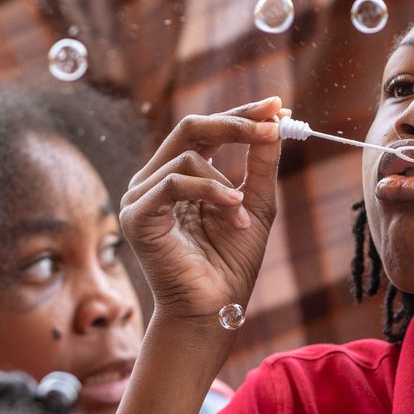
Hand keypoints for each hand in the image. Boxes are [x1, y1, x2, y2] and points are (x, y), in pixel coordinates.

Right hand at [119, 97, 282, 324]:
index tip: (277, 105)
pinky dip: (209, 191)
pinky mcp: (136, 216)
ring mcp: (141, 197)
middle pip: (190, 127)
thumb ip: (261, 163)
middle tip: (272, 124)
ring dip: (226, 184)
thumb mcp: (256, 204)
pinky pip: (173, 182)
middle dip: (236, 122)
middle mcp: (155, 180)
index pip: (206, 130)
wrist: (215, 308)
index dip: (240, 114)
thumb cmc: (231, 262)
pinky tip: (233, 211)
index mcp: (180, 175)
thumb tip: (276, 122)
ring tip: (243, 215)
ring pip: (187, 156)